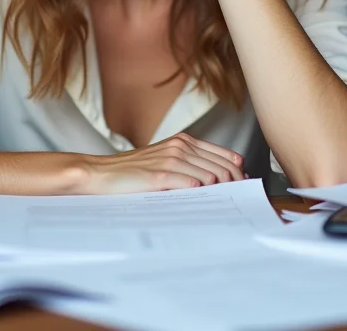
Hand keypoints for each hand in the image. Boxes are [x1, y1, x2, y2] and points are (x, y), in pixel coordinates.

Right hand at [79, 133, 245, 194]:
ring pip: (211, 177)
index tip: (244, 186)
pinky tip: (199, 202)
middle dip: (235, 186)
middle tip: (236, 201)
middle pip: (223, 168)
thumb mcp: (167, 159)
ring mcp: (170, 160)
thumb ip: (192, 163)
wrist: (103, 173)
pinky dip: (200, 194)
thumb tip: (224, 177)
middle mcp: (180, 146)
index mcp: (184, 141)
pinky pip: (191, 185)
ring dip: (220, 193)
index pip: (225, 155)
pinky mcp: (160, 176)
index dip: (239, 173)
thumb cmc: (135, 171)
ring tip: (220, 205)